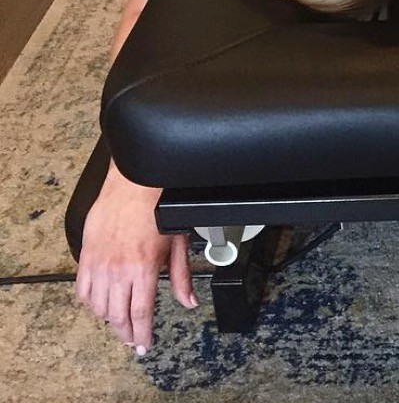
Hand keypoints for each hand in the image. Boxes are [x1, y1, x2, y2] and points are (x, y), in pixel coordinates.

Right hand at [74, 165, 196, 353]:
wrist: (134, 182)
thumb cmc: (158, 205)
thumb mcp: (178, 241)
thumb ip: (181, 275)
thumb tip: (189, 300)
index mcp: (143, 268)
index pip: (141, 314)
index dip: (142, 335)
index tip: (144, 345)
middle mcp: (118, 270)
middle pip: (118, 316)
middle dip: (126, 333)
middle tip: (133, 339)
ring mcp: (99, 264)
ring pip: (98, 307)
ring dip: (108, 319)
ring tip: (119, 322)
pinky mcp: (86, 255)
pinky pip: (82, 289)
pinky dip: (90, 301)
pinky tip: (99, 302)